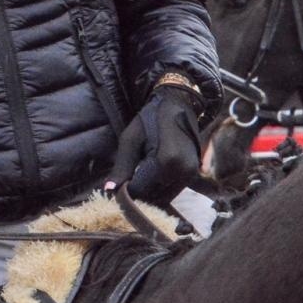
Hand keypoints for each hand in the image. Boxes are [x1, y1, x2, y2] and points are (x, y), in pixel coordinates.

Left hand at [105, 86, 203, 204]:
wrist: (178, 105)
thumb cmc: (149, 119)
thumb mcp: (130, 139)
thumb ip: (122, 166)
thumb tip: (108, 190)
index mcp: (166, 160)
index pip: (141, 190)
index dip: (126, 190)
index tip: (116, 185)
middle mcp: (182, 170)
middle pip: (153, 196)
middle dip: (138, 193)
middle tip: (126, 181)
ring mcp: (190, 173)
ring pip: (164, 197)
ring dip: (150, 192)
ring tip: (139, 176)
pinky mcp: (193, 173)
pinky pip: (173, 190)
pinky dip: (160, 188)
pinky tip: (151, 175)